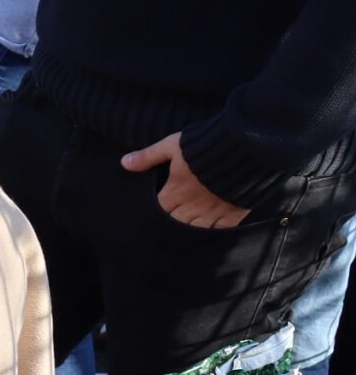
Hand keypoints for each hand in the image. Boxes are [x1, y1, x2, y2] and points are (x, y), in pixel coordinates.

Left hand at [123, 133, 250, 229]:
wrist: (248, 146)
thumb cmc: (207, 143)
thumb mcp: (173, 145)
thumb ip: (148, 156)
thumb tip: (124, 163)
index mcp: (175, 191)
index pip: (158, 210)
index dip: (155, 211)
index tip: (156, 209)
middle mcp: (192, 206)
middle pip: (174, 223)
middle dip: (170, 221)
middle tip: (170, 219)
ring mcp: (214, 212)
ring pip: (194, 229)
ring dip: (188, 228)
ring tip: (186, 226)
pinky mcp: (234, 213)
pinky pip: (220, 230)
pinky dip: (213, 231)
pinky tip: (210, 228)